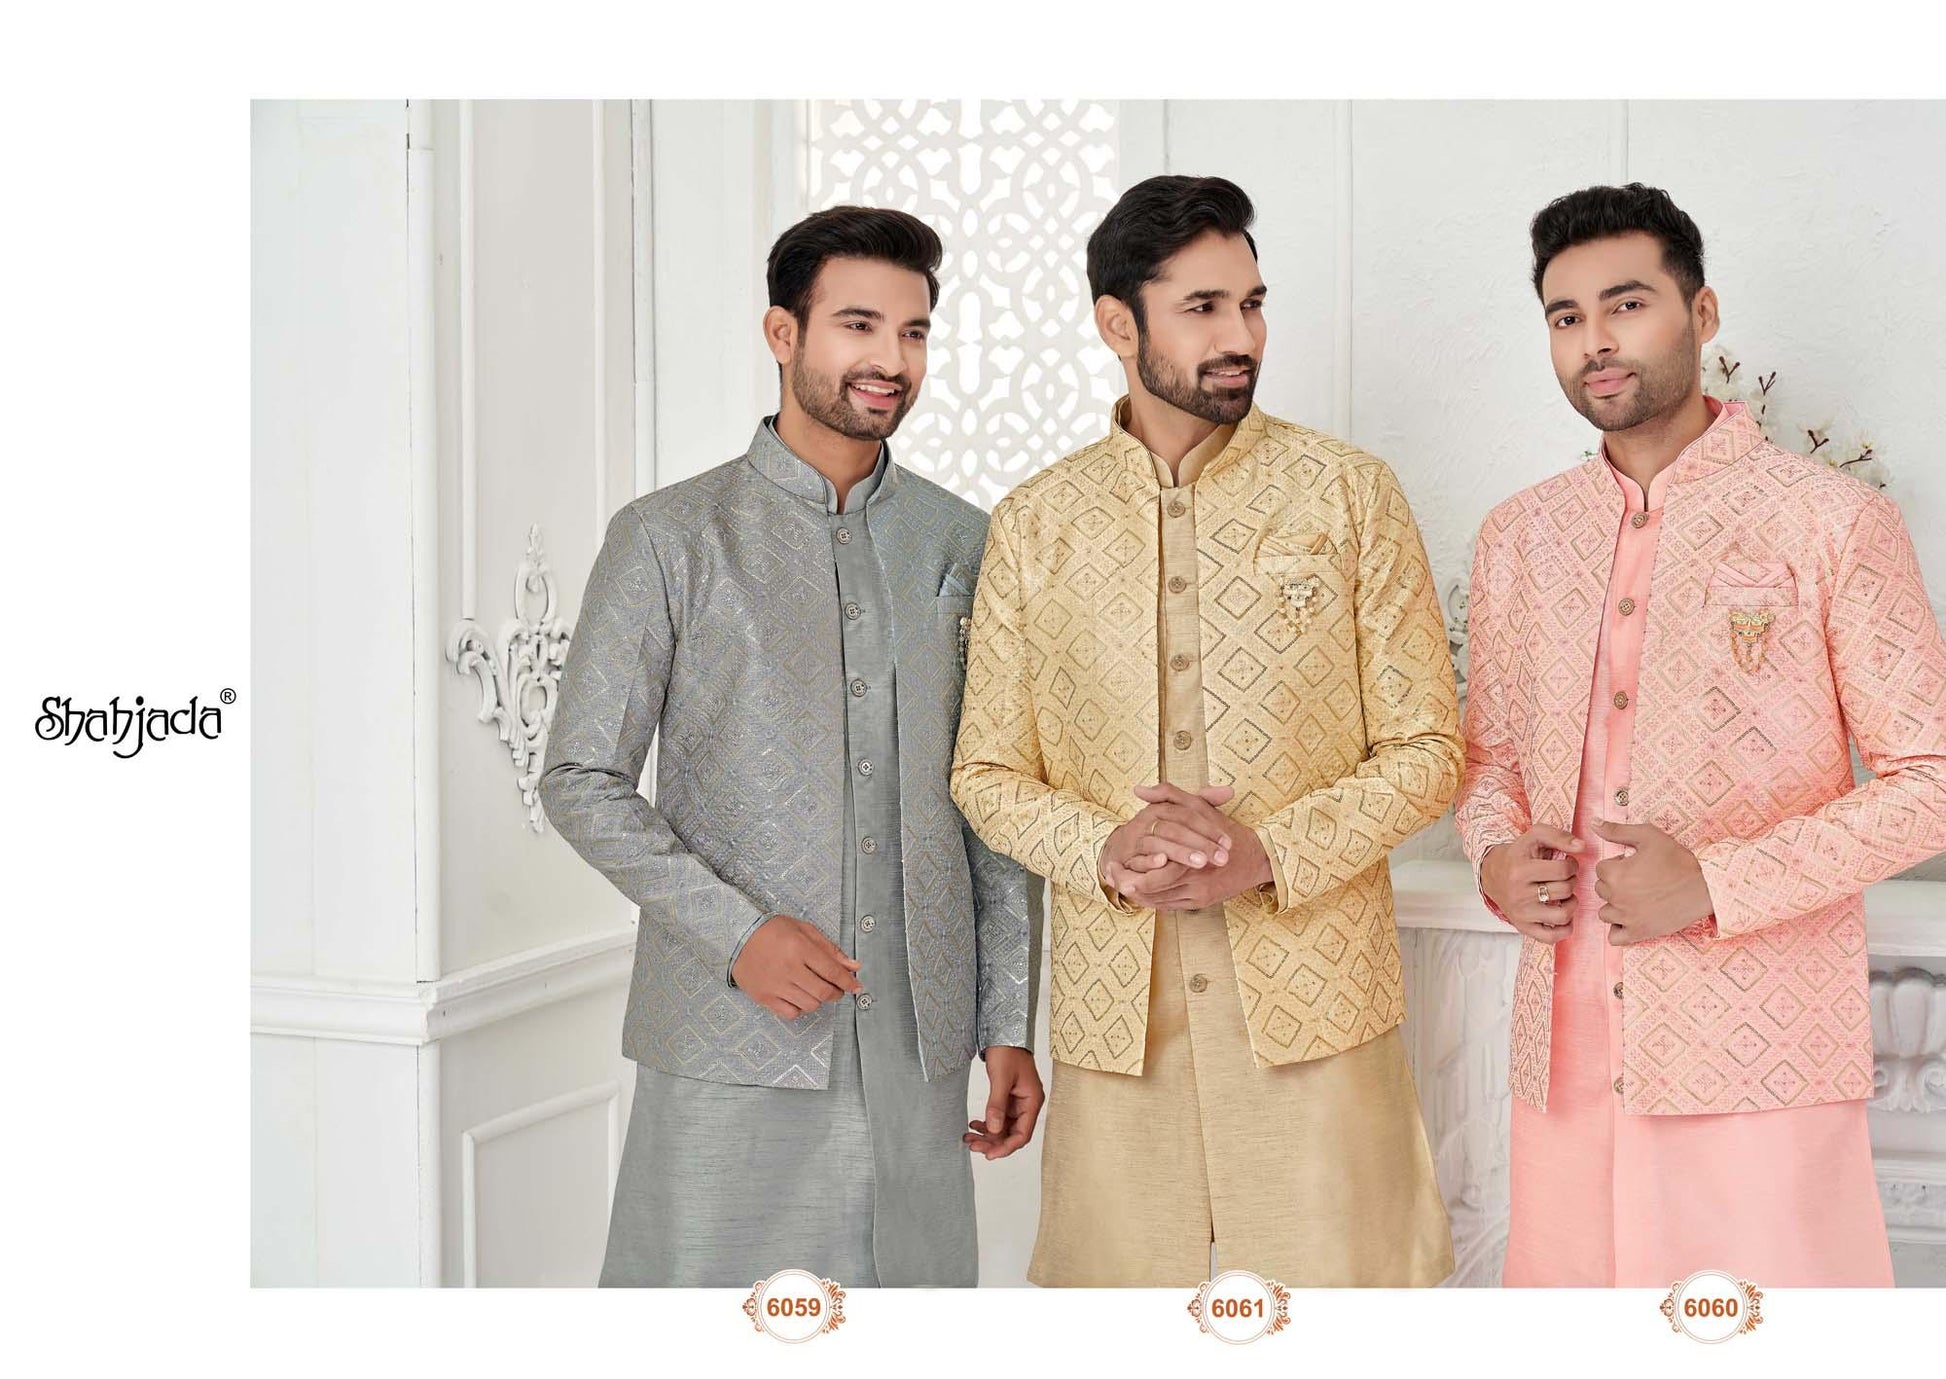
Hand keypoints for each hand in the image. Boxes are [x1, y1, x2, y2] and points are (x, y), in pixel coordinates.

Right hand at [729, 915, 861, 1020]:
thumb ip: (830, 949)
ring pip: (810, 1005)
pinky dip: (800, 1008)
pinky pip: (791, 1013)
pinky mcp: (765, 998)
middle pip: (823, 992)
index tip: (856, 986)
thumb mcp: (804, 930)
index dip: (848, 981)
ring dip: (818, 1000)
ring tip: (814, 989)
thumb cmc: (772, 931)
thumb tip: (853, 966)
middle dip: (836, 992)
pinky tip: (798, 996)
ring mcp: (775, 986)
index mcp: (800, 948)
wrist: (738, 937)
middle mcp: (788, 969)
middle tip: (837, 989)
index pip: (832, 971)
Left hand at [965, 1046, 1044, 1158]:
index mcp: (1032, 1101)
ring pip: (1004, 1128)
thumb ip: (997, 1104)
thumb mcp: (1001, 1078)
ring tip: (969, 1137)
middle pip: (1012, 1134)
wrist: (1004, 1033)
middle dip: (992, 1142)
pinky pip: (999, 1118)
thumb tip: (994, 1129)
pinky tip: (974, 1124)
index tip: (989, 1154)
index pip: (1022, 1134)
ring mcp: (1018, 1103)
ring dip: (987, 1134)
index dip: (1006, 1147)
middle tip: (972, 1145)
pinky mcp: (1008, 1099)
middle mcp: (1027, 1105)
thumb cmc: (1008, 1051)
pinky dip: (987, 1123)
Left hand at [1118, 785, 1273, 909]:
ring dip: (1139, 895)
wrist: (1255, 857)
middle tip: (1111, 880)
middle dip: (1129, 886)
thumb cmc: (1225, 828)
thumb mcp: (1198, 806)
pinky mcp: (1201, 902)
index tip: (1111, 865)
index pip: (1155, 867)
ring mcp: (1198, 893)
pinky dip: (1154, 901)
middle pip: (1153, 888)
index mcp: (1193, 853)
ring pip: (1160, 900)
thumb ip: (1169, 795)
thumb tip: (1139, 790)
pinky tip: (1141, 894)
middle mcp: (1196, 877)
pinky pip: (1171, 906)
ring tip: (1119, 886)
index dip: (1131, 870)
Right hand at [1480, 823, 1585, 944]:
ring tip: (1565, 896)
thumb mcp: (1533, 837)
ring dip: (1571, 904)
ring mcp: (1521, 913)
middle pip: (1564, 890)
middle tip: (1563, 878)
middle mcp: (1518, 893)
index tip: (1566, 864)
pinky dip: (1564, 928)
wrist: (1491, 873)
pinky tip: (1562, 915)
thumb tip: (1582, 846)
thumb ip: (1558, 835)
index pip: (1563, 870)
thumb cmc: (1518, 855)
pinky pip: (1552, 937)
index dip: (1572, 865)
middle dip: (1571, 882)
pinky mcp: (1523, 927)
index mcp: (1520, 869)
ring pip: (1563, 914)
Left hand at [1590, 819, 1714, 943]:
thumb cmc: (1677, 860)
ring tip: (1636, 898)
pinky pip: (1615, 937)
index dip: (1617, 865)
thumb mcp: (1648, 837)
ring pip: (1605, 913)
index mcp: (1615, 874)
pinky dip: (1619, 929)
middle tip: (1639, 880)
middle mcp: (1616, 897)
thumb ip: (1617, 830)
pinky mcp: (1639, 933)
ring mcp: (1627, 918)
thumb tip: (1593, 823)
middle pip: (1601, 890)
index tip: (1634, 865)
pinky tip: (1632, 918)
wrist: (1705, 886)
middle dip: (1616, 884)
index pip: (1601, 869)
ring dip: (1615, 906)